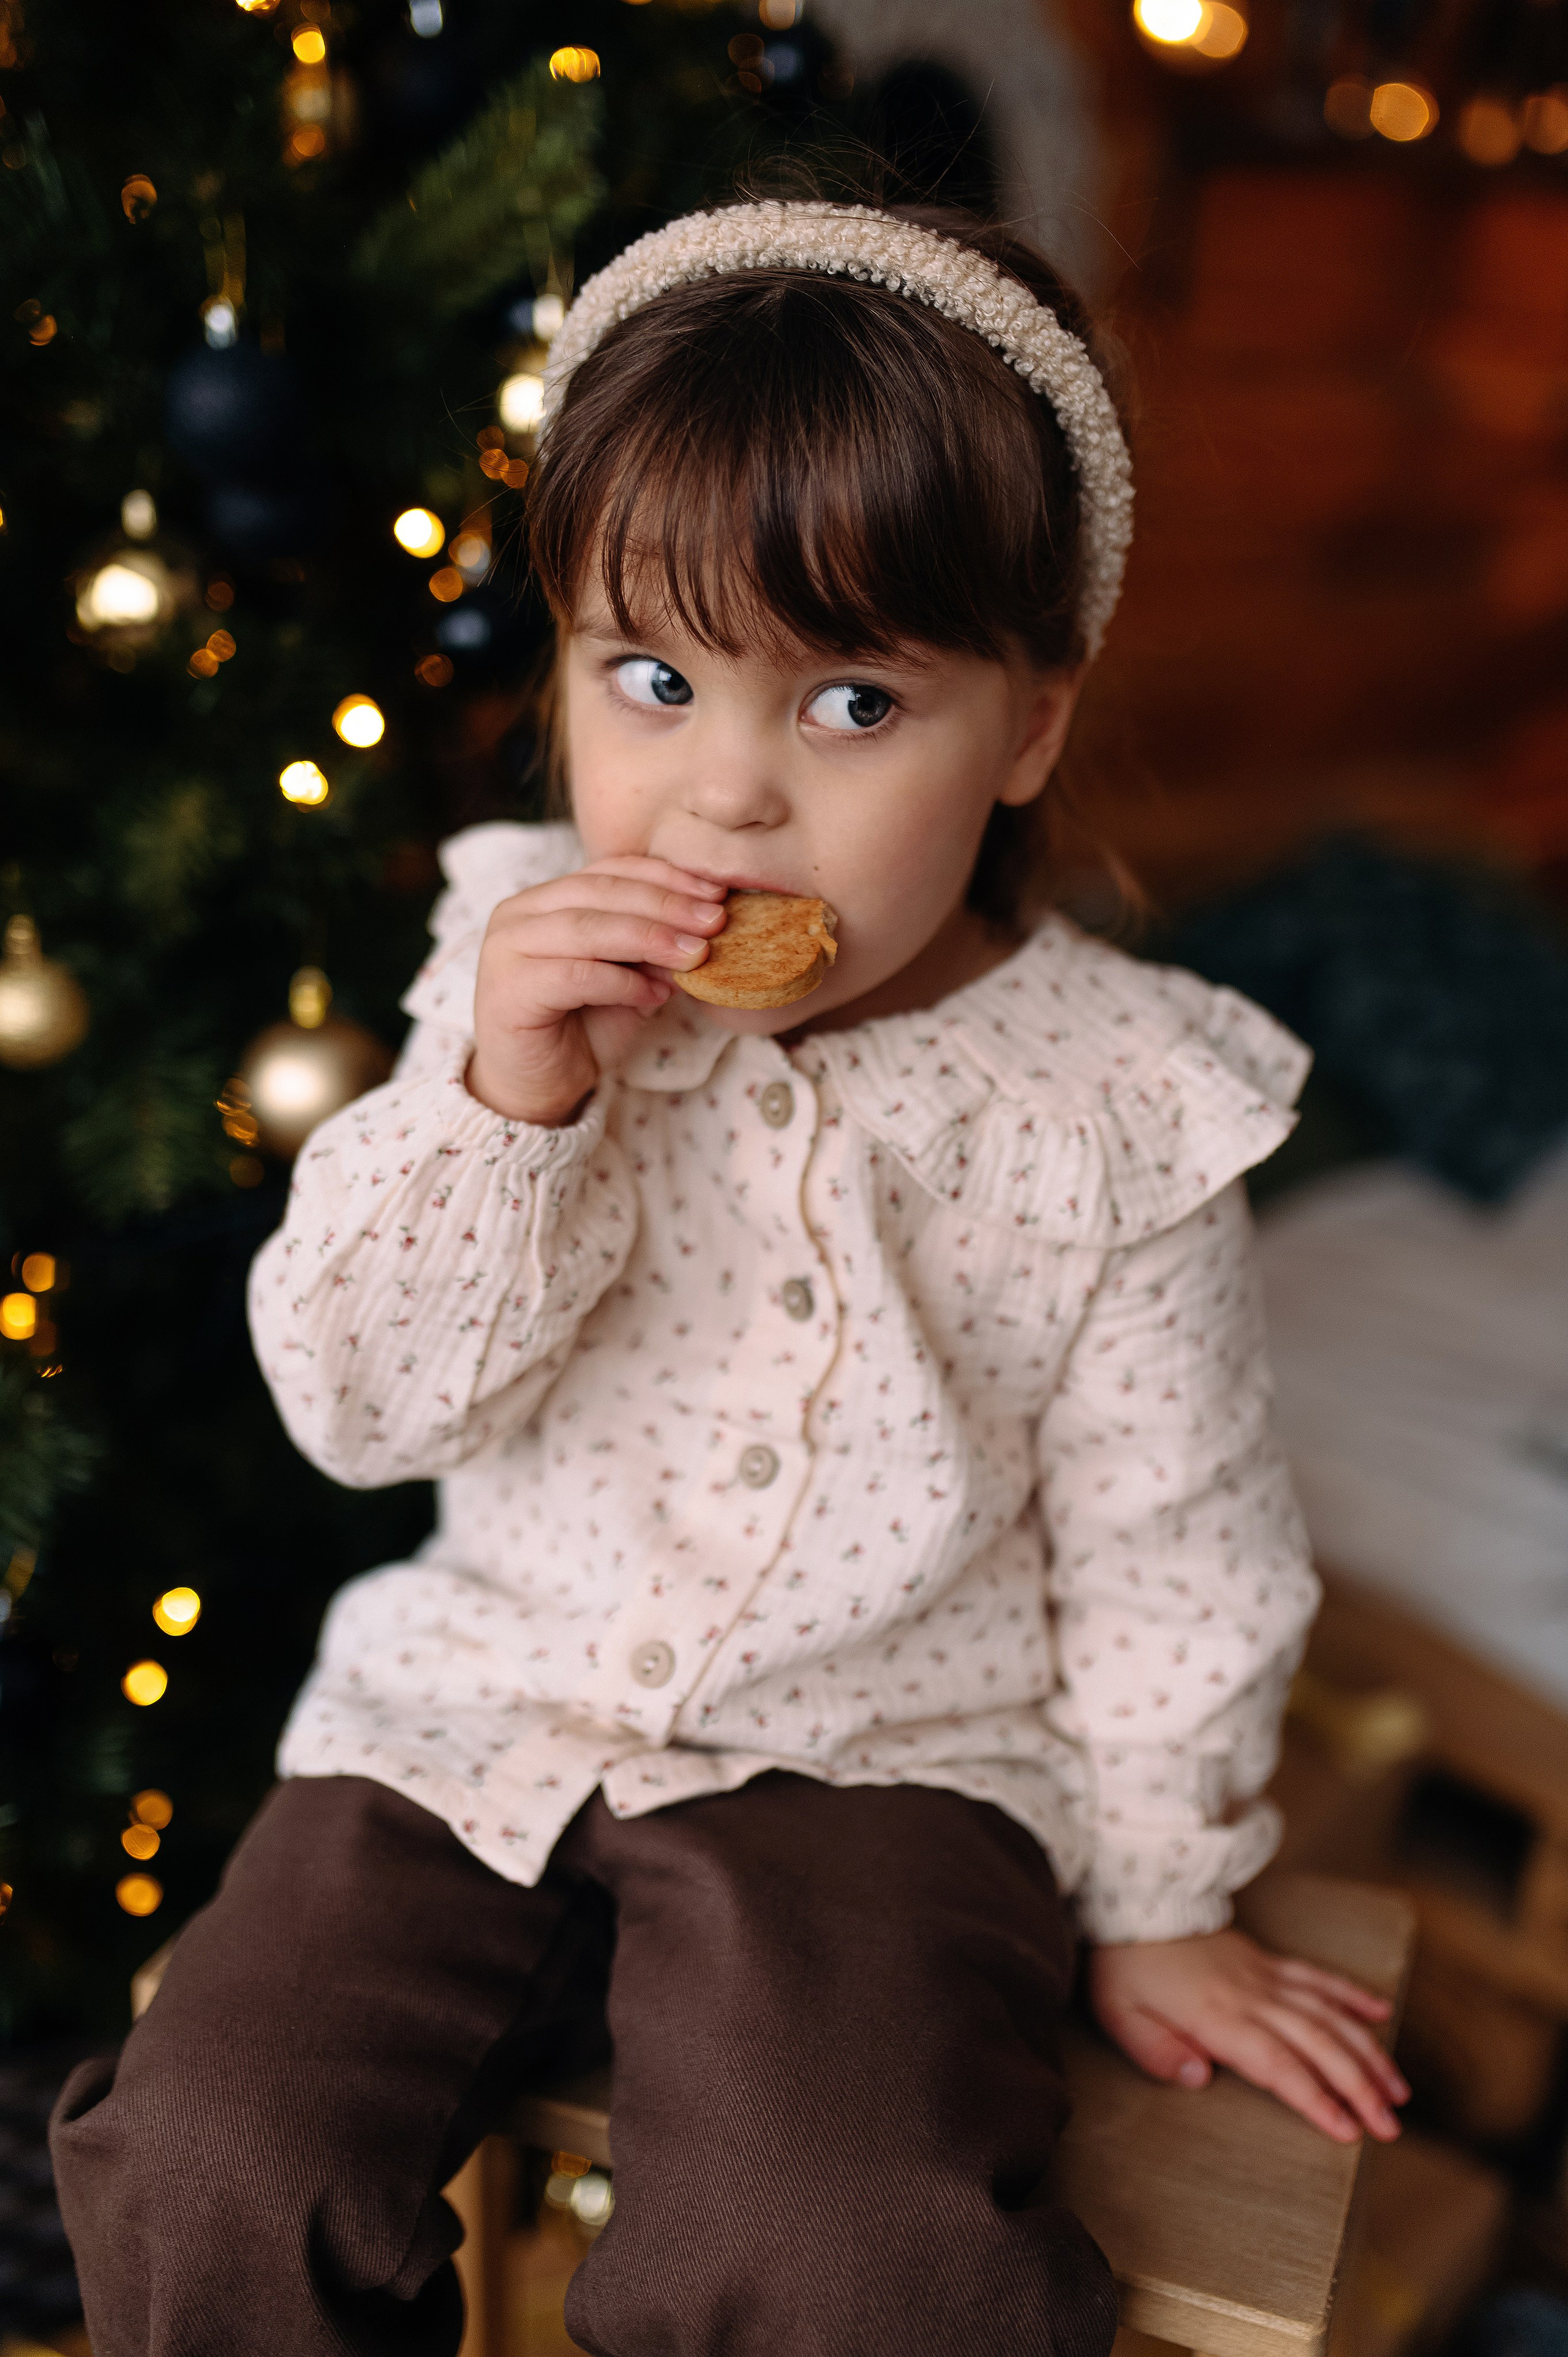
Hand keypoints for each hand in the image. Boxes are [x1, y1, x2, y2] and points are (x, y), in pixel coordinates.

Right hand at [468, 855, 725, 1123]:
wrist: (537, 1087)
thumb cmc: (581, 1029)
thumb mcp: (628, 978)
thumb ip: (652, 949)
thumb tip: (704, 923)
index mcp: (545, 899)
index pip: (611, 871)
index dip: (666, 877)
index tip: (717, 892)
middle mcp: (518, 913)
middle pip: (602, 892)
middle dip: (666, 905)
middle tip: (715, 921)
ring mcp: (506, 949)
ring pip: (588, 928)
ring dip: (650, 938)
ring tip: (696, 955)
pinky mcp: (508, 990)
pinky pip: (576, 975)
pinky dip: (622, 982)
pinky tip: (656, 994)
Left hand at [1089, 1927, 1407, 2144]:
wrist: (1134, 1899)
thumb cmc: (1124, 1964)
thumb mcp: (1120, 2013)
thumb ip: (1157, 2051)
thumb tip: (1201, 2079)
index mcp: (1218, 2017)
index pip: (1278, 2064)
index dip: (1316, 2098)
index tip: (1349, 2131)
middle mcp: (1252, 1996)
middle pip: (1317, 2044)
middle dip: (1359, 2087)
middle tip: (1391, 2128)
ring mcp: (1265, 1975)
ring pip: (1329, 2013)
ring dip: (1367, 2051)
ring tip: (1399, 2090)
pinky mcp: (1267, 1960)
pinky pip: (1317, 1976)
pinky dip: (1351, 1993)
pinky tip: (1381, 2012)